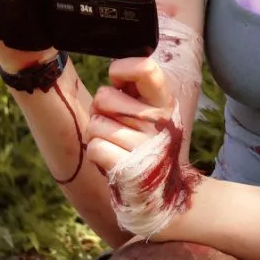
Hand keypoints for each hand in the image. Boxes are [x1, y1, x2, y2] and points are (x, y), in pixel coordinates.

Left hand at [85, 56, 175, 172]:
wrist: (161, 192)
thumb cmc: (147, 143)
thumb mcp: (152, 112)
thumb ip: (137, 88)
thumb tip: (116, 67)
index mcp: (165, 101)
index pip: (145, 68)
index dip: (122, 70)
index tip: (119, 83)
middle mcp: (159, 121)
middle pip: (104, 96)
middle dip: (101, 109)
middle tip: (116, 123)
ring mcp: (145, 145)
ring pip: (96, 122)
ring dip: (96, 133)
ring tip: (115, 143)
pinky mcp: (129, 168)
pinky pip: (94, 146)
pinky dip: (97, 153)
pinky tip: (112, 159)